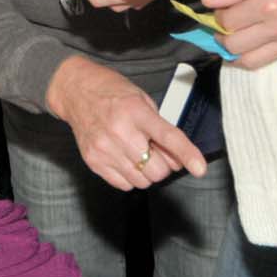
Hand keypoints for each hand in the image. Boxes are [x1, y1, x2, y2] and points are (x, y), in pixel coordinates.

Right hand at [45, 55, 205, 190]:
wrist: (76, 91)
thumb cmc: (112, 92)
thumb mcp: (142, 100)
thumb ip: (160, 128)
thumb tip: (176, 159)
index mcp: (135, 111)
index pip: (168, 137)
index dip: (187, 154)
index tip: (200, 168)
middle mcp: (119, 131)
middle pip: (156, 169)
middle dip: (163, 165)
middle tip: (156, 151)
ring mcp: (104, 149)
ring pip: (142, 180)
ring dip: (147, 172)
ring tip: (138, 152)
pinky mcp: (93, 161)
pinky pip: (124, 184)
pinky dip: (131, 176)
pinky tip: (125, 159)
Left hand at [205, 0, 276, 70]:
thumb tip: (210, 2)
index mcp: (270, 2)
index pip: (228, 21)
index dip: (218, 18)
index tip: (220, 12)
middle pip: (235, 45)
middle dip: (222, 37)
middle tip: (224, 29)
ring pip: (250, 62)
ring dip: (236, 54)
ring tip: (236, 43)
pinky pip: (275, 69)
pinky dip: (261, 64)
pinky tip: (258, 51)